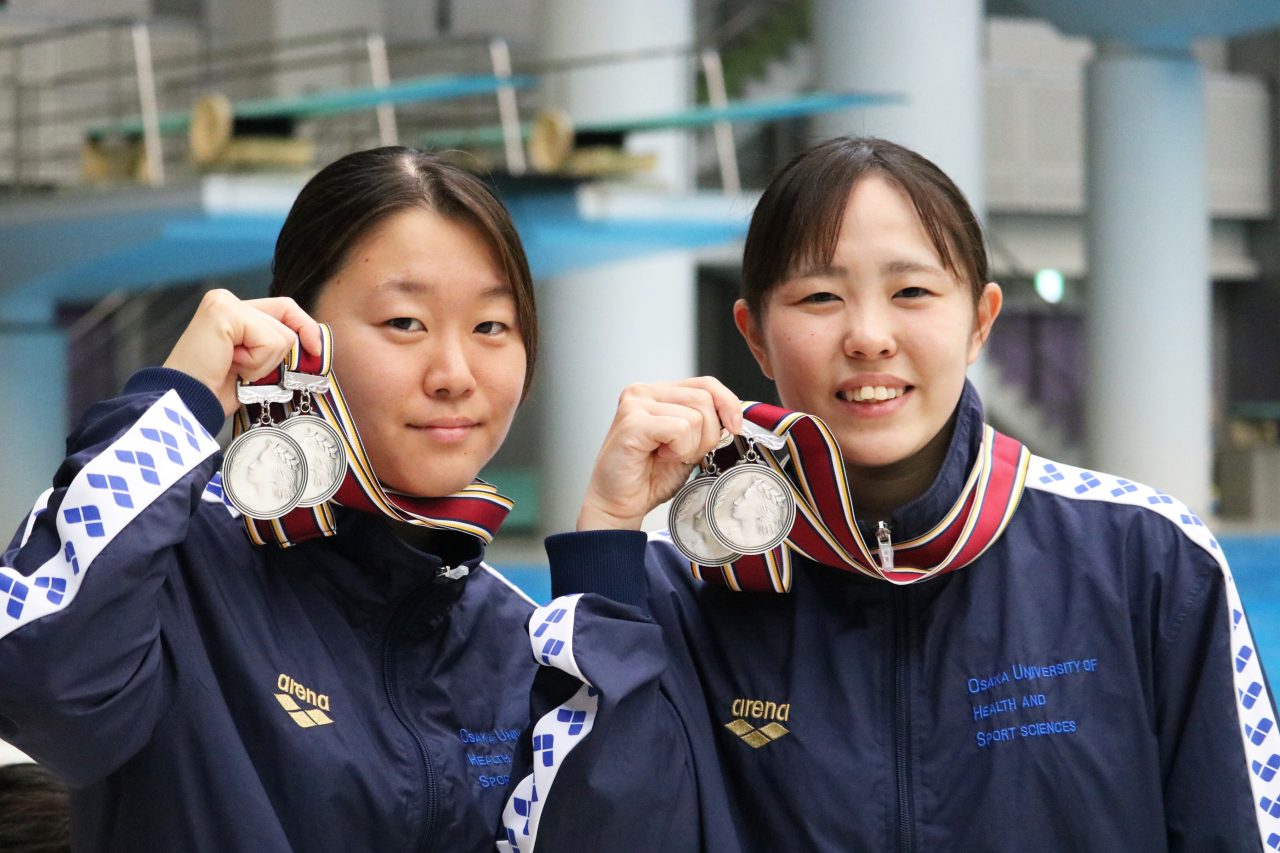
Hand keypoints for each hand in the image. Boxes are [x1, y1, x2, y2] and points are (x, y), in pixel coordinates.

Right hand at [162, 289, 322, 418]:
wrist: (187, 404)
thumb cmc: (215, 389)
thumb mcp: (255, 363)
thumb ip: (275, 345)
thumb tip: (313, 344)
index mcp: (233, 310)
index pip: (285, 308)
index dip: (305, 327)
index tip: (315, 350)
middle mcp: (227, 300)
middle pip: (287, 322)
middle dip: (276, 356)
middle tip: (243, 370)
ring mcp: (224, 303)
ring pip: (281, 336)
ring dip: (262, 364)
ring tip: (233, 368)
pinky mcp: (224, 312)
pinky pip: (269, 341)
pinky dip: (256, 363)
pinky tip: (231, 365)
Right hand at [578, 377, 743, 530]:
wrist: (619, 504)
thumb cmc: (650, 476)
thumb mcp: (689, 443)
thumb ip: (705, 423)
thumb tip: (733, 416)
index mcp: (658, 392)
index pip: (706, 383)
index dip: (728, 404)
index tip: (734, 428)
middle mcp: (643, 391)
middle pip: (704, 399)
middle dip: (707, 434)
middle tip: (684, 454)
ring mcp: (635, 403)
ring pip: (695, 416)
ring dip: (690, 446)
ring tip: (667, 456)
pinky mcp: (631, 421)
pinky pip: (679, 429)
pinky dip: (678, 449)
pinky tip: (659, 456)